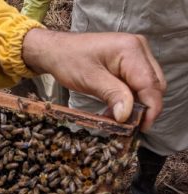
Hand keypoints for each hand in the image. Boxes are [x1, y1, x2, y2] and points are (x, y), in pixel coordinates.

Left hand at [22, 29, 165, 130]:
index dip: (150, 107)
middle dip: (144, 107)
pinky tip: (116, 109)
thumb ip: (112, 95)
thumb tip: (127, 115)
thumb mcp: (90, 80)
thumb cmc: (69, 60)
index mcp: (131, 49)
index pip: (150, 83)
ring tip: (118, 119)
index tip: (143, 127)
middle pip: (154, 84)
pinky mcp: (130, 62)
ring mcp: (136, 54)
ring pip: (147, 86)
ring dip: (136, 104)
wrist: (56, 50)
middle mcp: (139, 49)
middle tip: (129, 126)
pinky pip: (137, 84)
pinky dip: (129, 98)